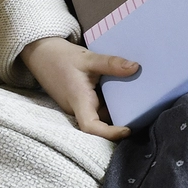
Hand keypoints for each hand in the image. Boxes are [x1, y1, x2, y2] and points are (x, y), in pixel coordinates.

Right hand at [21, 36, 138, 140]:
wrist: (42, 53)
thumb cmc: (62, 57)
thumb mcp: (88, 58)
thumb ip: (111, 63)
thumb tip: (135, 67)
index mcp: (78, 101)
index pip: (91, 127)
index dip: (109, 133)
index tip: (128, 130)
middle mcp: (79, 109)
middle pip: (100, 124)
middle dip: (120, 123)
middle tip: (144, 116)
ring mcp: (80, 106)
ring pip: (101, 115)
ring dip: (117, 112)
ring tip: (142, 106)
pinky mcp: (82, 101)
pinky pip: (99, 107)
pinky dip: (112, 102)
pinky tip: (128, 94)